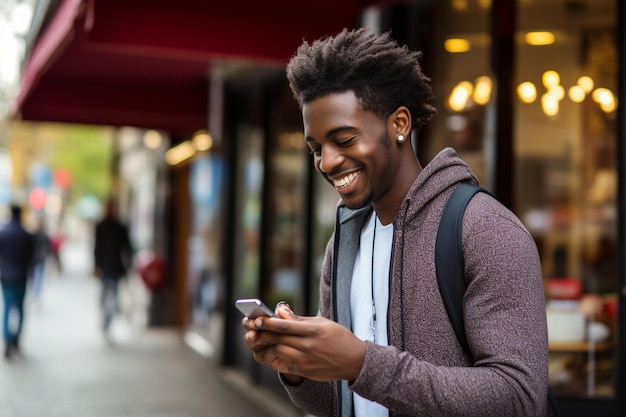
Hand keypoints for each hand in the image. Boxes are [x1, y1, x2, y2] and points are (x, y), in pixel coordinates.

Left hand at [242, 304, 365, 382]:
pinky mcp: (305, 370)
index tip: (257, 319)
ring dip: (269, 344)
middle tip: (251, 329)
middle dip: (263, 333)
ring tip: (262, 339)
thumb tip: (280, 312)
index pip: (285, 325)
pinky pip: (286, 362)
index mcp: (313, 331)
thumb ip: (299, 319)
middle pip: (279, 338)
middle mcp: (309, 346)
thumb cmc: (339, 337)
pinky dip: (279, 354)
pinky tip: (276, 349)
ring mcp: (306, 360)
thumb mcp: (322, 323)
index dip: (269, 323)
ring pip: (280, 351)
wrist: (354, 361)